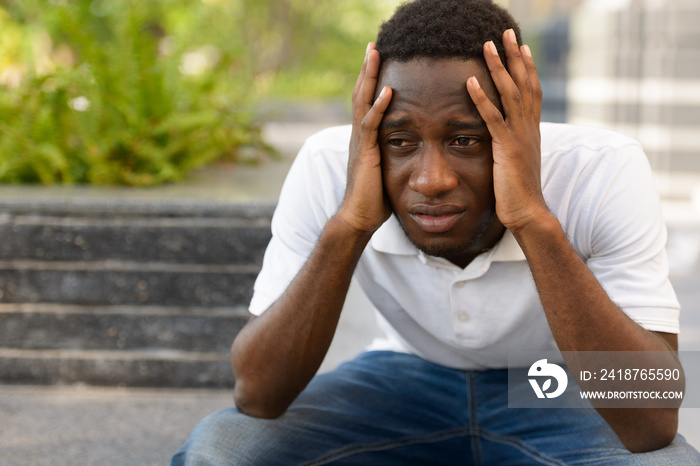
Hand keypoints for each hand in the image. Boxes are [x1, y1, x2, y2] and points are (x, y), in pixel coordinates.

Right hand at [337, 43, 392, 235]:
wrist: (360, 217)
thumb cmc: (375, 197)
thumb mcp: (386, 169)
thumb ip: (393, 153)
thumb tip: (409, 147)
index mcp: (365, 137)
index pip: (367, 101)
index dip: (372, 79)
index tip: (378, 58)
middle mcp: (359, 135)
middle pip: (362, 94)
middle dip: (368, 69)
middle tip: (374, 44)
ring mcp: (360, 143)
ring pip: (363, 102)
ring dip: (369, 77)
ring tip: (375, 54)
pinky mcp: (365, 154)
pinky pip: (371, 125)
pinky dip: (378, 106)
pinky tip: (388, 91)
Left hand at [467, 29, 548, 232]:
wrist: (528, 212)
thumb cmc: (517, 191)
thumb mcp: (515, 161)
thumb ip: (510, 144)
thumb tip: (503, 137)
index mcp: (531, 129)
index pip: (531, 90)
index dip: (526, 66)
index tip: (519, 45)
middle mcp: (529, 128)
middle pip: (524, 83)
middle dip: (514, 56)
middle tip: (505, 32)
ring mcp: (520, 136)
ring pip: (510, 93)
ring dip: (498, 67)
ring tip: (487, 45)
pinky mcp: (506, 148)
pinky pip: (493, 118)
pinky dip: (482, 98)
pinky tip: (471, 82)